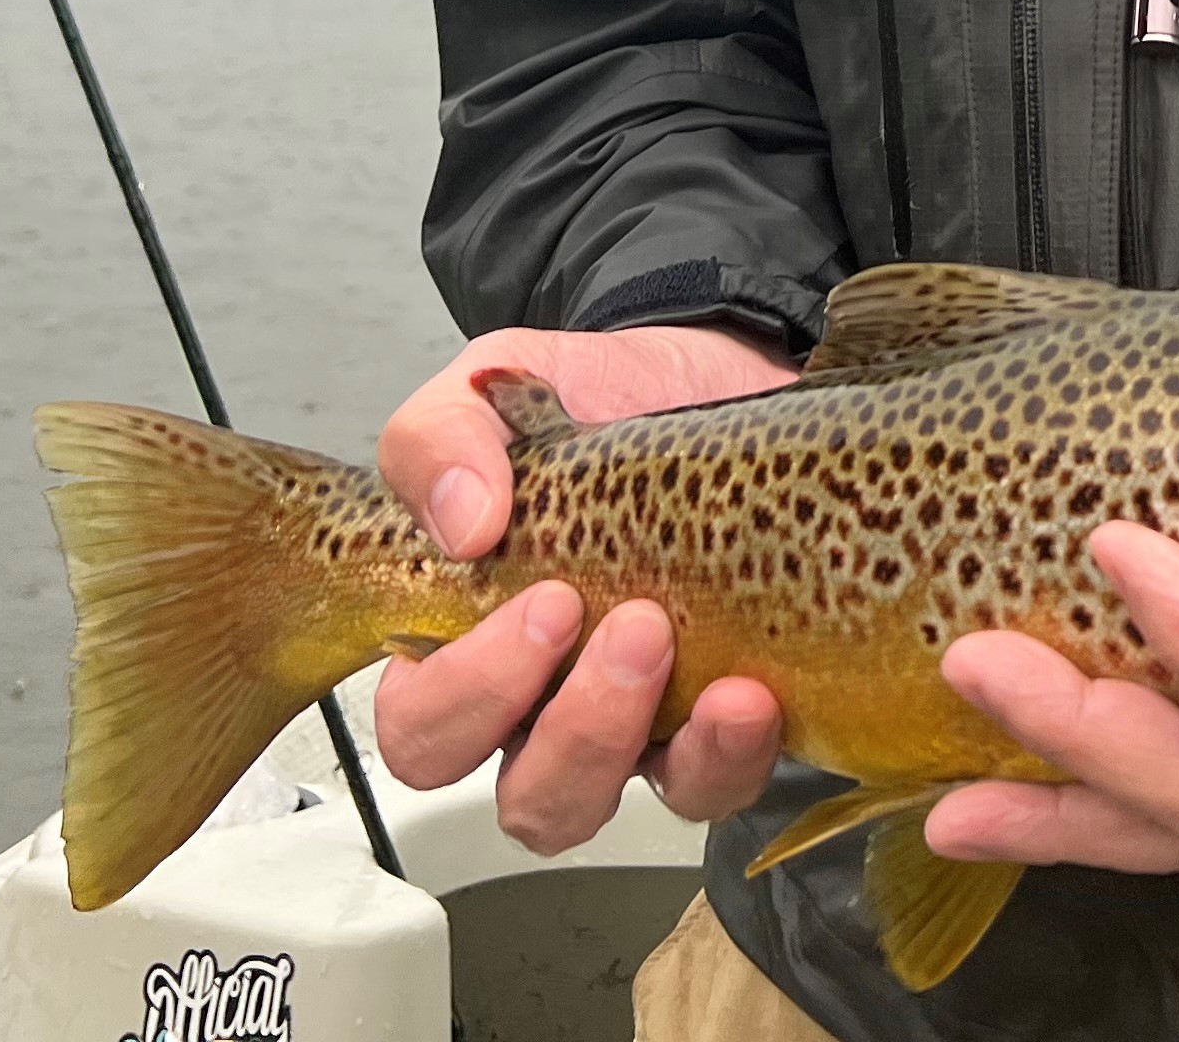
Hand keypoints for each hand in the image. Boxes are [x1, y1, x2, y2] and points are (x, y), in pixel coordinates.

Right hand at [371, 322, 798, 852]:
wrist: (705, 372)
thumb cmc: (581, 405)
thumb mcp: (492, 391)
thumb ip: (442, 440)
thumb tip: (460, 522)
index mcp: (459, 645)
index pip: (425, 727)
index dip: (473, 691)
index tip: (548, 600)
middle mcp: (540, 708)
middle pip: (524, 798)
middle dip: (575, 730)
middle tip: (635, 625)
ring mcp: (632, 726)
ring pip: (613, 806)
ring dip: (648, 746)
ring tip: (694, 658)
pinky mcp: (718, 719)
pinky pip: (714, 783)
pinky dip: (731, 755)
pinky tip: (753, 696)